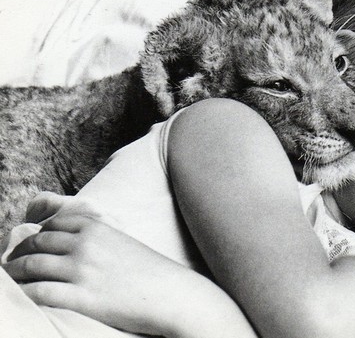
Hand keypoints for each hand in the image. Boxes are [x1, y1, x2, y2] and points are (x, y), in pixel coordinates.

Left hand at [2, 197, 189, 335]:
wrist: (171, 294)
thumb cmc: (150, 271)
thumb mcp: (123, 242)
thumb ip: (98, 238)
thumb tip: (74, 246)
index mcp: (96, 227)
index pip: (52, 225)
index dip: (36, 235)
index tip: (30, 245)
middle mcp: (85, 244)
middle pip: (37, 243)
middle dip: (20, 253)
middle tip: (12, 263)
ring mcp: (82, 270)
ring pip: (32, 266)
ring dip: (15, 273)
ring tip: (11, 280)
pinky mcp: (81, 297)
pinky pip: (39, 292)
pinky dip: (24, 294)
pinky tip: (22, 297)